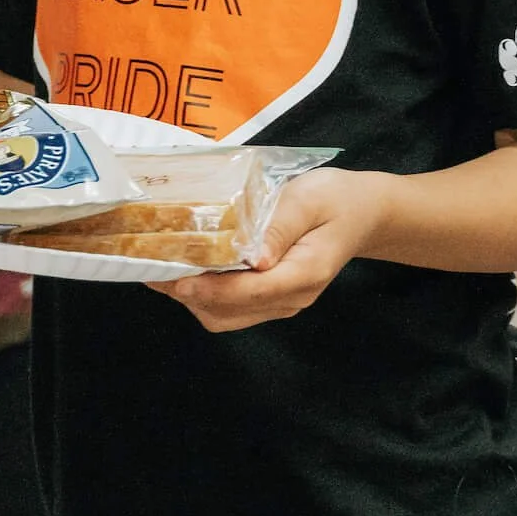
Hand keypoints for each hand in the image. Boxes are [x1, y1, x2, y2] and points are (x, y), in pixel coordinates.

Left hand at [148, 168, 378, 331]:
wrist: (363, 213)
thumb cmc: (336, 200)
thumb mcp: (310, 199)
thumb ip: (281, 226)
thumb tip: (251, 258)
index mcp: (304, 274)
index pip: (251, 292)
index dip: (211, 288)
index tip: (178, 279)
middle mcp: (291, 298)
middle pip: (230, 312)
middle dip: (189, 294)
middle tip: (154, 267)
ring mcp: (281, 303)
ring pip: (225, 316)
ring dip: (191, 297)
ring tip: (160, 268)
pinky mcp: (271, 299)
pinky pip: (231, 308)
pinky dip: (203, 294)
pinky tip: (184, 270)